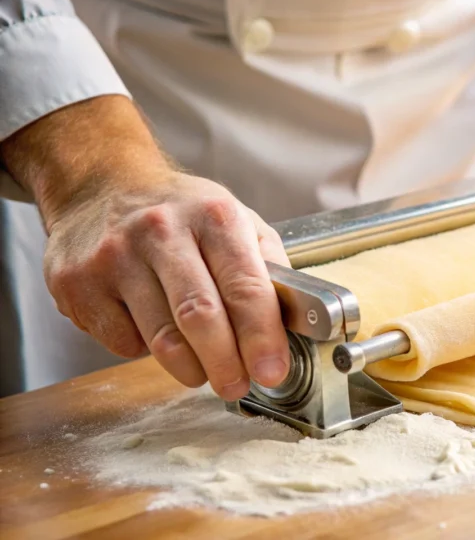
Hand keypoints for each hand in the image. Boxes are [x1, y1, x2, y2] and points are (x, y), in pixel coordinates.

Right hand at [1, 96, 289, 399]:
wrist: (102, 185)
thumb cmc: (183, 213)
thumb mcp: (237, 221)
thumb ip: (270, 268)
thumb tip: (299, 324)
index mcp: (213, 215)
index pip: (245, 286)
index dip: (263, 337)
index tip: (273, 371)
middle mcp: (162, 230)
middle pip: (200, 317)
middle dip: (226, 364)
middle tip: (238, 386)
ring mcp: (114, 256)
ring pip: (160, 338)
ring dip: (191, 368)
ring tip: (204, 371)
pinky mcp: (77, 283)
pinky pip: (123, 342)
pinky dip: (146, 350)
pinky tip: (154, 330)